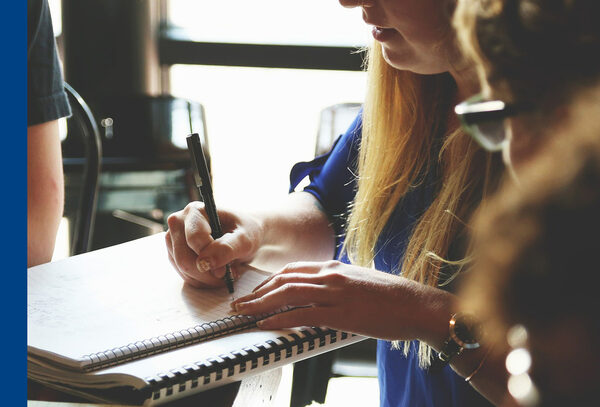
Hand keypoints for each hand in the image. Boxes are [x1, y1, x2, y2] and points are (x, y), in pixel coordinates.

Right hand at [165, 201, 262, 287]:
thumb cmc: (245, 232)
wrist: (243, 235)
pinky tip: (215, 274)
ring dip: (206, 278)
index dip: (210, 258)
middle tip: (227, 274)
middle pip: (184, 258)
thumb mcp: (245, 239)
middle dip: (207, 273)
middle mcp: (179, 222)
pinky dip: (201, 280)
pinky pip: (184, 275)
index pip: (194, 239)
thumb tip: (205, 263)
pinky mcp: (174, 253)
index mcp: (195, 211)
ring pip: (183, 269)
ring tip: (224, 272)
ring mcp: (173, 239)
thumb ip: (227, 248)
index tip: (226, 269)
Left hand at [231, 260, 453, 341]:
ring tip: (244, 313)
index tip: (256, 291)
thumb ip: (337, 284)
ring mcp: (335, 293)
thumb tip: (320, 294)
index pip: (292, 270)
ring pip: (288, 294)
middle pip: (284, 280)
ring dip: (261, 304)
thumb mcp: (359, 282)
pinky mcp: (342, 313)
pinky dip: (280, 319)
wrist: (417, 304)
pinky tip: (266, 324)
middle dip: (257, 292)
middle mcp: (331, 275)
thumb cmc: (392, 296)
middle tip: (240, 303)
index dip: (269, 281)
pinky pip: (303, 314)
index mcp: (334, 267)